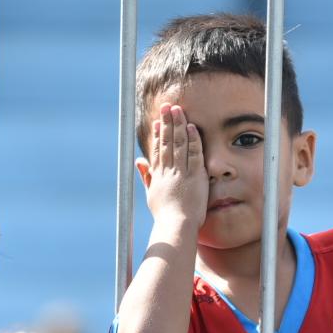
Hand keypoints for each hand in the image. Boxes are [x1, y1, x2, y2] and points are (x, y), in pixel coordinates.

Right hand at [138, 103, 207, 232]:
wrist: (175, 226)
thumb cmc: (165, 215)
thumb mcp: (152, 194)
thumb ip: (146, 176)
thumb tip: (138, 161)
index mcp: (158, 176)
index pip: (158, 150)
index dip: (158, 134)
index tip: (158, 121)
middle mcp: (168, 171)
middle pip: (167, 142)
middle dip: (167, 123)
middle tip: (167, 106)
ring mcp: (181, 173)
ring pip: (179, 144)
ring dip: (179, 125)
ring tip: (177, 109)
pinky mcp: (195, 177)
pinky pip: (194, 154)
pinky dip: (193, 140)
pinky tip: (191, 127)